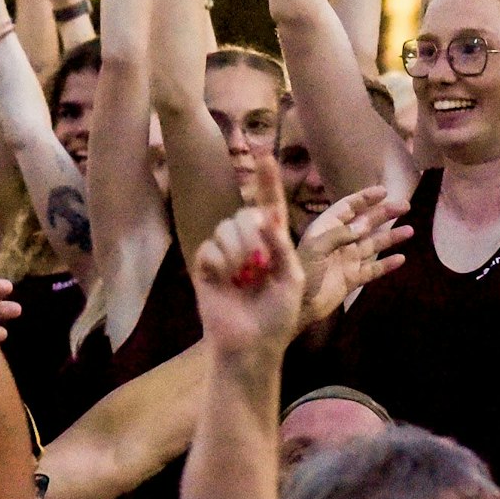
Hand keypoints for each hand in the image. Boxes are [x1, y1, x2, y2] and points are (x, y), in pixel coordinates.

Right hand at [191, 155, 304, 357]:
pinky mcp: (206, 266)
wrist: (250, 345)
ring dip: (237, 251)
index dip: (267, 180)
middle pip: (245, 214)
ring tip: (242, 278)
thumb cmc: (277, 317)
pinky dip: (219, 264)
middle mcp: (249, 243)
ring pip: (226, 228)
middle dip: (252, 235)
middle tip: (258, 264)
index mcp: (274, 243)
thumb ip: (282, 246)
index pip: (270, 203)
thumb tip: (264, 218)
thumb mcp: (293, 280)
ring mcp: (226, 254)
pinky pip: (209, 248)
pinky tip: (224, 282)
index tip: (264, 153)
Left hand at [296, 186, 410, 324]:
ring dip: (391, 237)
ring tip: (410, 230)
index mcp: (326, 229)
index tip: (384, 191)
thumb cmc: (302, 272)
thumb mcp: (317, 248)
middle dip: (384, 214)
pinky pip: (373, 269)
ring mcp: (347, 260)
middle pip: (366, 223)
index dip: (365, 198)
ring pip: (373, 244)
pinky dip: (387, 264)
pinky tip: (401, 259)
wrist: (298, 305)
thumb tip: (364, 226)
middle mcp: (339, 241)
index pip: (348, 207)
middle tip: (406, 205)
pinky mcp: (352, 279)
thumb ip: (339, 235)